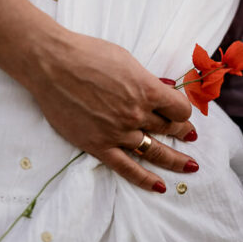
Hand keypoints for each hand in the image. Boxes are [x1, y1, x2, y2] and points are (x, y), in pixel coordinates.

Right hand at [22, 29, 197, 192]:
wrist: (52, 65)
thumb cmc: (88, 54)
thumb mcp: (126, 60)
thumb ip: (146, 79)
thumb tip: (162, 90)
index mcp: (146, 89)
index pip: (180, 109)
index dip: (184, 111)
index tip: (182, 112)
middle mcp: (136, 113)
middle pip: (169, 129)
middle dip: (183, 133)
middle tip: (190, 137)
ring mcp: (118, 132)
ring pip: (154, 150)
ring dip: (174, 160)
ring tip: (189, 166)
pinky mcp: (98, 145)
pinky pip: (127, 168)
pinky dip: (145, 179)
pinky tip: (160, 186)